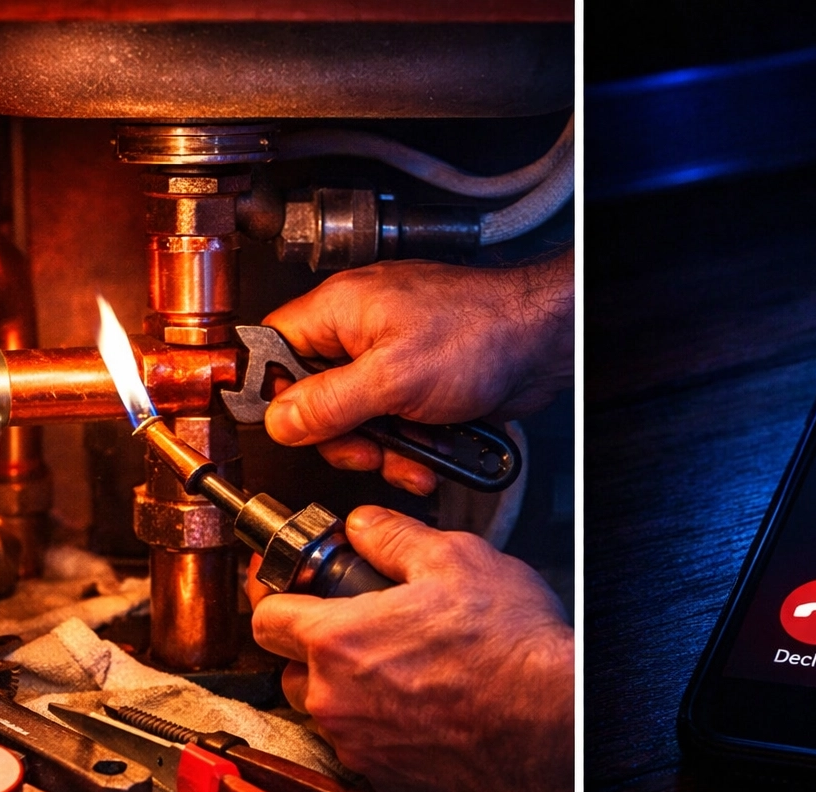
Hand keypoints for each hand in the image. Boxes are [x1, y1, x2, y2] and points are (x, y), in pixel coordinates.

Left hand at [248, 506, 573, 791]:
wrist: (554, 720)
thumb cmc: (510, 645)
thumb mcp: (455, 558)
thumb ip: (392, 537)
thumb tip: (363, 525)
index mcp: (337, 640)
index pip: (265, 618)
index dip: (280, 598)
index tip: (295, 593)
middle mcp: (335, 701)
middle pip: (292, 671)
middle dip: (319, 651)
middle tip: (368, 632)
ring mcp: (359, 748)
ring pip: (331, 714)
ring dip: (353, 694)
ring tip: (408, 672)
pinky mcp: (389, 782)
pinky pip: (367, 751)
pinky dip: (385, 732)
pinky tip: (427, 710)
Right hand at [261, 251, 573, 493]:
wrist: (542, 342)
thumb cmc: (481, 332)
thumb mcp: (393, 379)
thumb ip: (329, 403)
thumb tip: (280, 421)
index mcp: (338, 310)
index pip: (273, 349)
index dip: (274, 392)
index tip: (293, 426)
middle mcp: (359, 331)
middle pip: (314, 398)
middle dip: (343, 437)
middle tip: (368, 449)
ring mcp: (391, 359)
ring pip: (358, 420)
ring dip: (383, 450)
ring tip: (411, 457)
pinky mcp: (419, 383)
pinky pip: (395, 424)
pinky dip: (411, 446)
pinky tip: (430, 454)